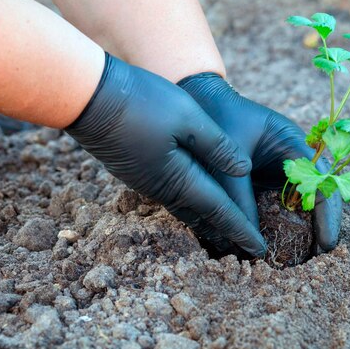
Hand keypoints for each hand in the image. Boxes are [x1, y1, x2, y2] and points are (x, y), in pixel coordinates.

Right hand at [65, 54, 265, 256]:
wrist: (88, 98)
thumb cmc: (143, 102)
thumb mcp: (189, 117)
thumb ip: (218, 145)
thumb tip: (244, 170)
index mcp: (180, 177)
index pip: (220, 211)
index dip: (242, 230)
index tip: (260, 250)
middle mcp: (163, 187)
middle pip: (202, 216)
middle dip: (226, 232)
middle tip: (246, 246)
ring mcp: (146, 181)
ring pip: (185, 207)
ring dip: (207, 219)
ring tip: (225, 229)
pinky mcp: (136, 171)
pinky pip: (171, 196)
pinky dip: (190, 204)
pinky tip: (195, 199)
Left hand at [179, 73, 341, 251]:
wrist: (200, 97)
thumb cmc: (215, 121)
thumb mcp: (225, 163)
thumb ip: (238, 199)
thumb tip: (250, 241)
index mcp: (292, 143)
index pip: (322, 181)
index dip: (328, 214)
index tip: (326, 244)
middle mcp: (294, 155)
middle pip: (320, 193)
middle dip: (322, 225)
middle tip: (317, 257)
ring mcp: (282, 166)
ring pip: (303, 200)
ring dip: (306, 225)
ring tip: (304, 256)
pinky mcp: (268, 176)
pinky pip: (283, 201)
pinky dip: (285, 220)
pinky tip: (281, 241)